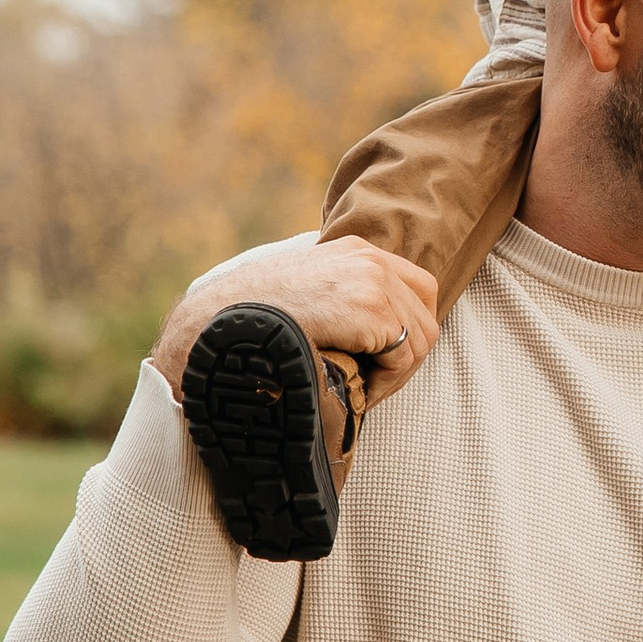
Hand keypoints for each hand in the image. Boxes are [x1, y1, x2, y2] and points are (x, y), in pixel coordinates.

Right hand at [152, 237, 441, 406]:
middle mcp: (369, 258)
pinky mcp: (371, 310)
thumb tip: (360, 338)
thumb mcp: (299, 294)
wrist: (216, 325)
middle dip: (406, 354)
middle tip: (375, 381)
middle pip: (426, 313)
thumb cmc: (248, 320)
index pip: (416, 287)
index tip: (380, 359)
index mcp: (353, 251)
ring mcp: (373, 282)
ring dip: (395, 373)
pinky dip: (386, 383)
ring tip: (362, 389)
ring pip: (421, 339)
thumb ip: (333, 299)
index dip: (407, 329)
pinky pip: (404, 358)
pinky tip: (357, 391)